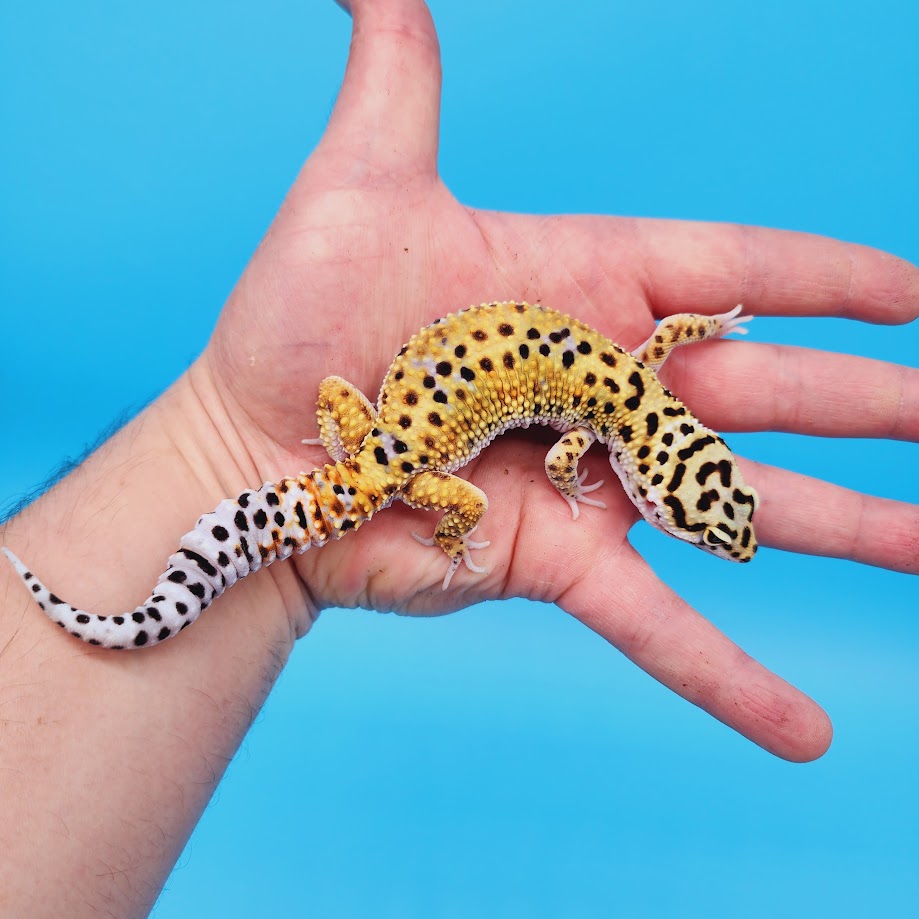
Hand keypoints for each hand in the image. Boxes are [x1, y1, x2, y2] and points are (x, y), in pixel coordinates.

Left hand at [196, 0, 917, 759]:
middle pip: (768, 390)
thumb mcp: (358, 185)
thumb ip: (399, 76)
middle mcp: (600, 386)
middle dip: (870, 404)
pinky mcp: (555, 563)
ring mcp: (587, 481)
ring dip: (849, 528)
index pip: (733, 269)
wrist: (249, 457)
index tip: (911, 292)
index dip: (826, 279)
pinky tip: (803, 732)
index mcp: (578, 287)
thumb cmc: (295, 325)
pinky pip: (660, 622)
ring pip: (742, 508)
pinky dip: (730, 676)